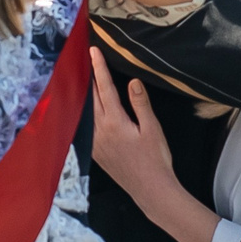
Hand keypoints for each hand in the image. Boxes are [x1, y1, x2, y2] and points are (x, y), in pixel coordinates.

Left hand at [87, 51, 174, 196]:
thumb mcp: (153, 129)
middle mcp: (100, 131)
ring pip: (87, 112)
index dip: (99, 68)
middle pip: (91, 97)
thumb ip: (141, 104)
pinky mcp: (96, 153)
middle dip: (89, 77)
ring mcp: (95, 143)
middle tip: (86, 59)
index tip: (93, 51)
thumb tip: (132, 82)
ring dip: (86, 95)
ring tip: (84, 80)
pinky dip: (86, 114)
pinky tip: (86, 110)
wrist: (150, 190)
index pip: (105, 88)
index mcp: (115, 122)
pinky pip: (87, 127)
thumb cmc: (156, 160)